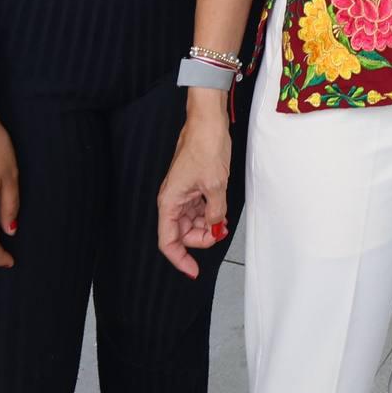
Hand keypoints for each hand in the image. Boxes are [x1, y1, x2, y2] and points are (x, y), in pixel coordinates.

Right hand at [156, 113, 231, 277]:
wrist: (208, 121)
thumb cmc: (206, 147)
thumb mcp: (216, 186)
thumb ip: (214, 212)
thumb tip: (215, 226)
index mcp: (170, 202)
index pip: (168, 241)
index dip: (180, 259)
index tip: (193, 270)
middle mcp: (172, 199)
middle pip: (182, 233)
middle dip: (201, 238)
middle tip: (220, 232)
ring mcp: (182, 192)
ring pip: (191, 221)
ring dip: (207, 225)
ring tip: (223, 221)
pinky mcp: (192, 185)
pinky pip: (197, 207)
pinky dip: (209, 213)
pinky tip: (221, 211)